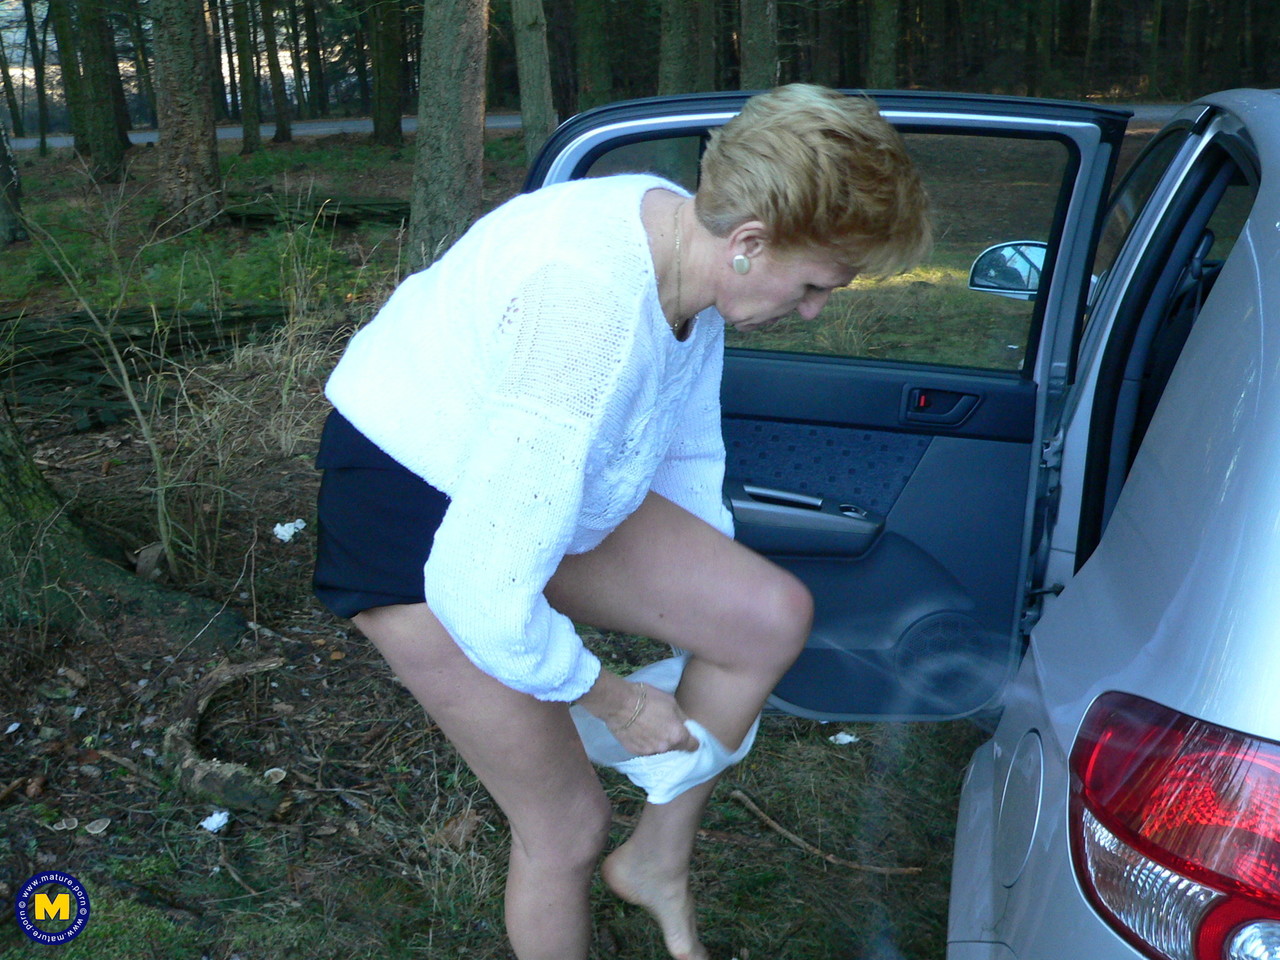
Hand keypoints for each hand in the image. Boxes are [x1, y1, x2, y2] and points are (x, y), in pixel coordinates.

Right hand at [575, 671, 698, 755]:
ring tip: (649, 728)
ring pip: (660, 749)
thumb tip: (685, 725)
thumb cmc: (647, 698)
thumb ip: (681, 718)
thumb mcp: (671, 702)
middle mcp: (665, 748)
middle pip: (675, 747)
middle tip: (664, 726)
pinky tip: (639, 731)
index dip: (692, 740)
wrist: (619, 703)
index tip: (688, 736)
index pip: (693, 746)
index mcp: (678, 735)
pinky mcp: (635, 752)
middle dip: (673, 739)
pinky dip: (644, 743)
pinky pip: (645, 749)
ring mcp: (649, 752)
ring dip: (658, 742)